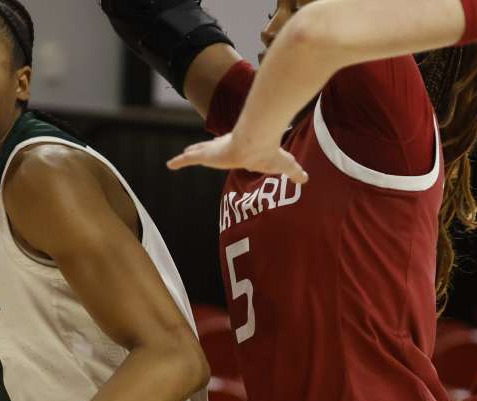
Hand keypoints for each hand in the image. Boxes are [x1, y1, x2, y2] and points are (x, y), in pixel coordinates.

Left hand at [167, 131, 308, 182]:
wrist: (257, 144)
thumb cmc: (269, 152)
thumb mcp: (283, 165)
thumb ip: (293, 171)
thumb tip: (307, 179)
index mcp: (240, 148)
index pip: (229, 148)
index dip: (222, 149)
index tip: (219, 150)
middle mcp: (224, 147)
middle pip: (211, 148)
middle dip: (203, 150)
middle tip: (195, 151)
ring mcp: (214, 150)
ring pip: (198, 153)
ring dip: (190, 155)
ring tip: (179, 159)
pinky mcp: (206, 155)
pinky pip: (189, 159)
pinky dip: (179, 162)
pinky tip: (169, 165)